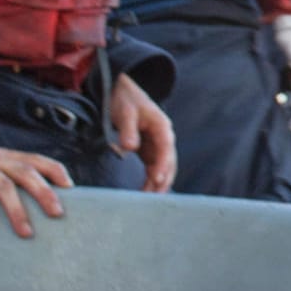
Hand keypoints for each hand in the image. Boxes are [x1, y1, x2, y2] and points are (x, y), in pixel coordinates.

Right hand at [0, 141, 70, 238]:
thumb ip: (7, 176)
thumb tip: (32, 203)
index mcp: (5, 156)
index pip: (36, 159)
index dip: (54, 170)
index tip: (69, 186)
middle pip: (26, 173)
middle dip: (44, 193)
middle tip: (57, 213)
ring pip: (4, 186)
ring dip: (17, 211)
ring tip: (26, 233)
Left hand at [107, 73, 174, 191]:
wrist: (122, 90)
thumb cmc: (125, 99)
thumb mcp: (125, 111)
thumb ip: (128, 130)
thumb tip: (129, 148)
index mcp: (162, 127)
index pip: (166, 149)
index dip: (163, 164)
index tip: (157, 178)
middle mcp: (164, 138)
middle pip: (169, 162)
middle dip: (163, 180)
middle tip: (152, 197)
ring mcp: (157, 145)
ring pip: (163, 167)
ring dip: (158, 183)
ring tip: (149, 200)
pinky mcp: (148, 150)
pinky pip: (154, 168)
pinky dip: (151, 179)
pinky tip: (146, 191)